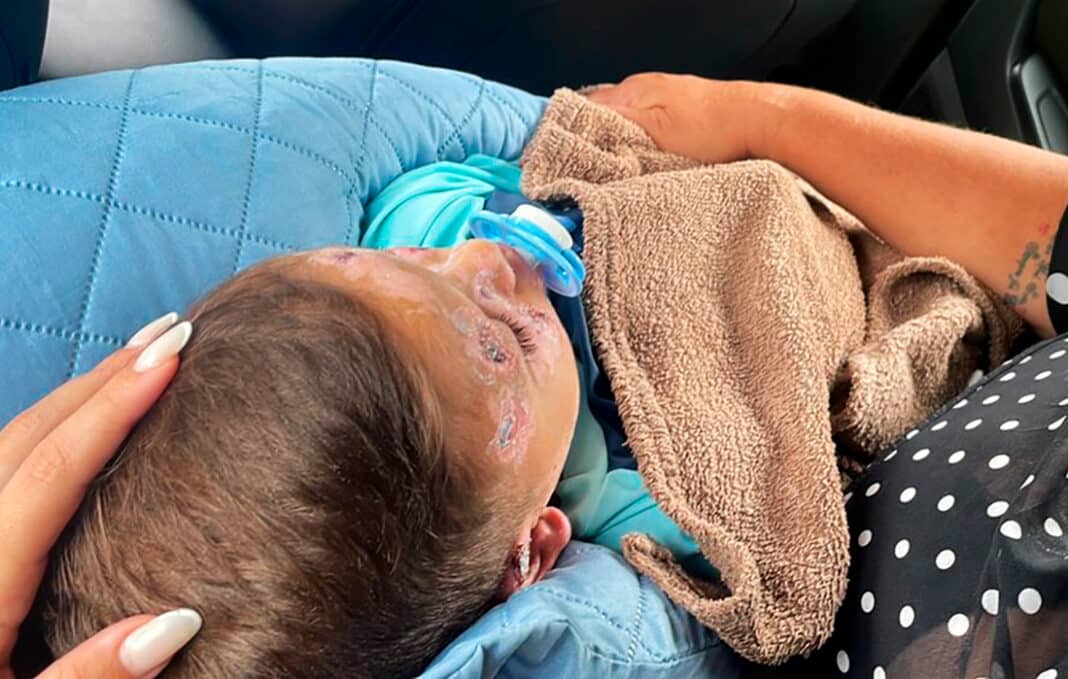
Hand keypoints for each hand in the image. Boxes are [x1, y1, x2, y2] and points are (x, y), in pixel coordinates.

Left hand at [0, 313, 199, 678]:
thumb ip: (90, 674)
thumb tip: (180, 622)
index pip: (55, 470)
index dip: (114, 408)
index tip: (168, 358)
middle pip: (33, 436)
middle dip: (104, 378)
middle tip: (170, 333)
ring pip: (15, 439)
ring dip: (82, 394)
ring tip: (141, 361)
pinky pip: (8, 462)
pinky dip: (57, 426)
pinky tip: (89, 422)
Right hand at [587, 73, 784, 164]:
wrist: (760, 123)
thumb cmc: (715, 126)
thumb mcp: (655, 130)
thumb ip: (615, 127)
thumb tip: (581, 129)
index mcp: (633, 90)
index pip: (586, 111)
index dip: (576, 137)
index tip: (573, 162)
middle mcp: (646, 91)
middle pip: (606, 121)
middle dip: (600, 146)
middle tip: (597, 173)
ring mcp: (664, 103)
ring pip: (629, 129)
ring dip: (625, 149)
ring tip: (626, 172)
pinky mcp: (681, 118)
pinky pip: (651, 133)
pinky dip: (647, 148)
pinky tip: (652, 163)